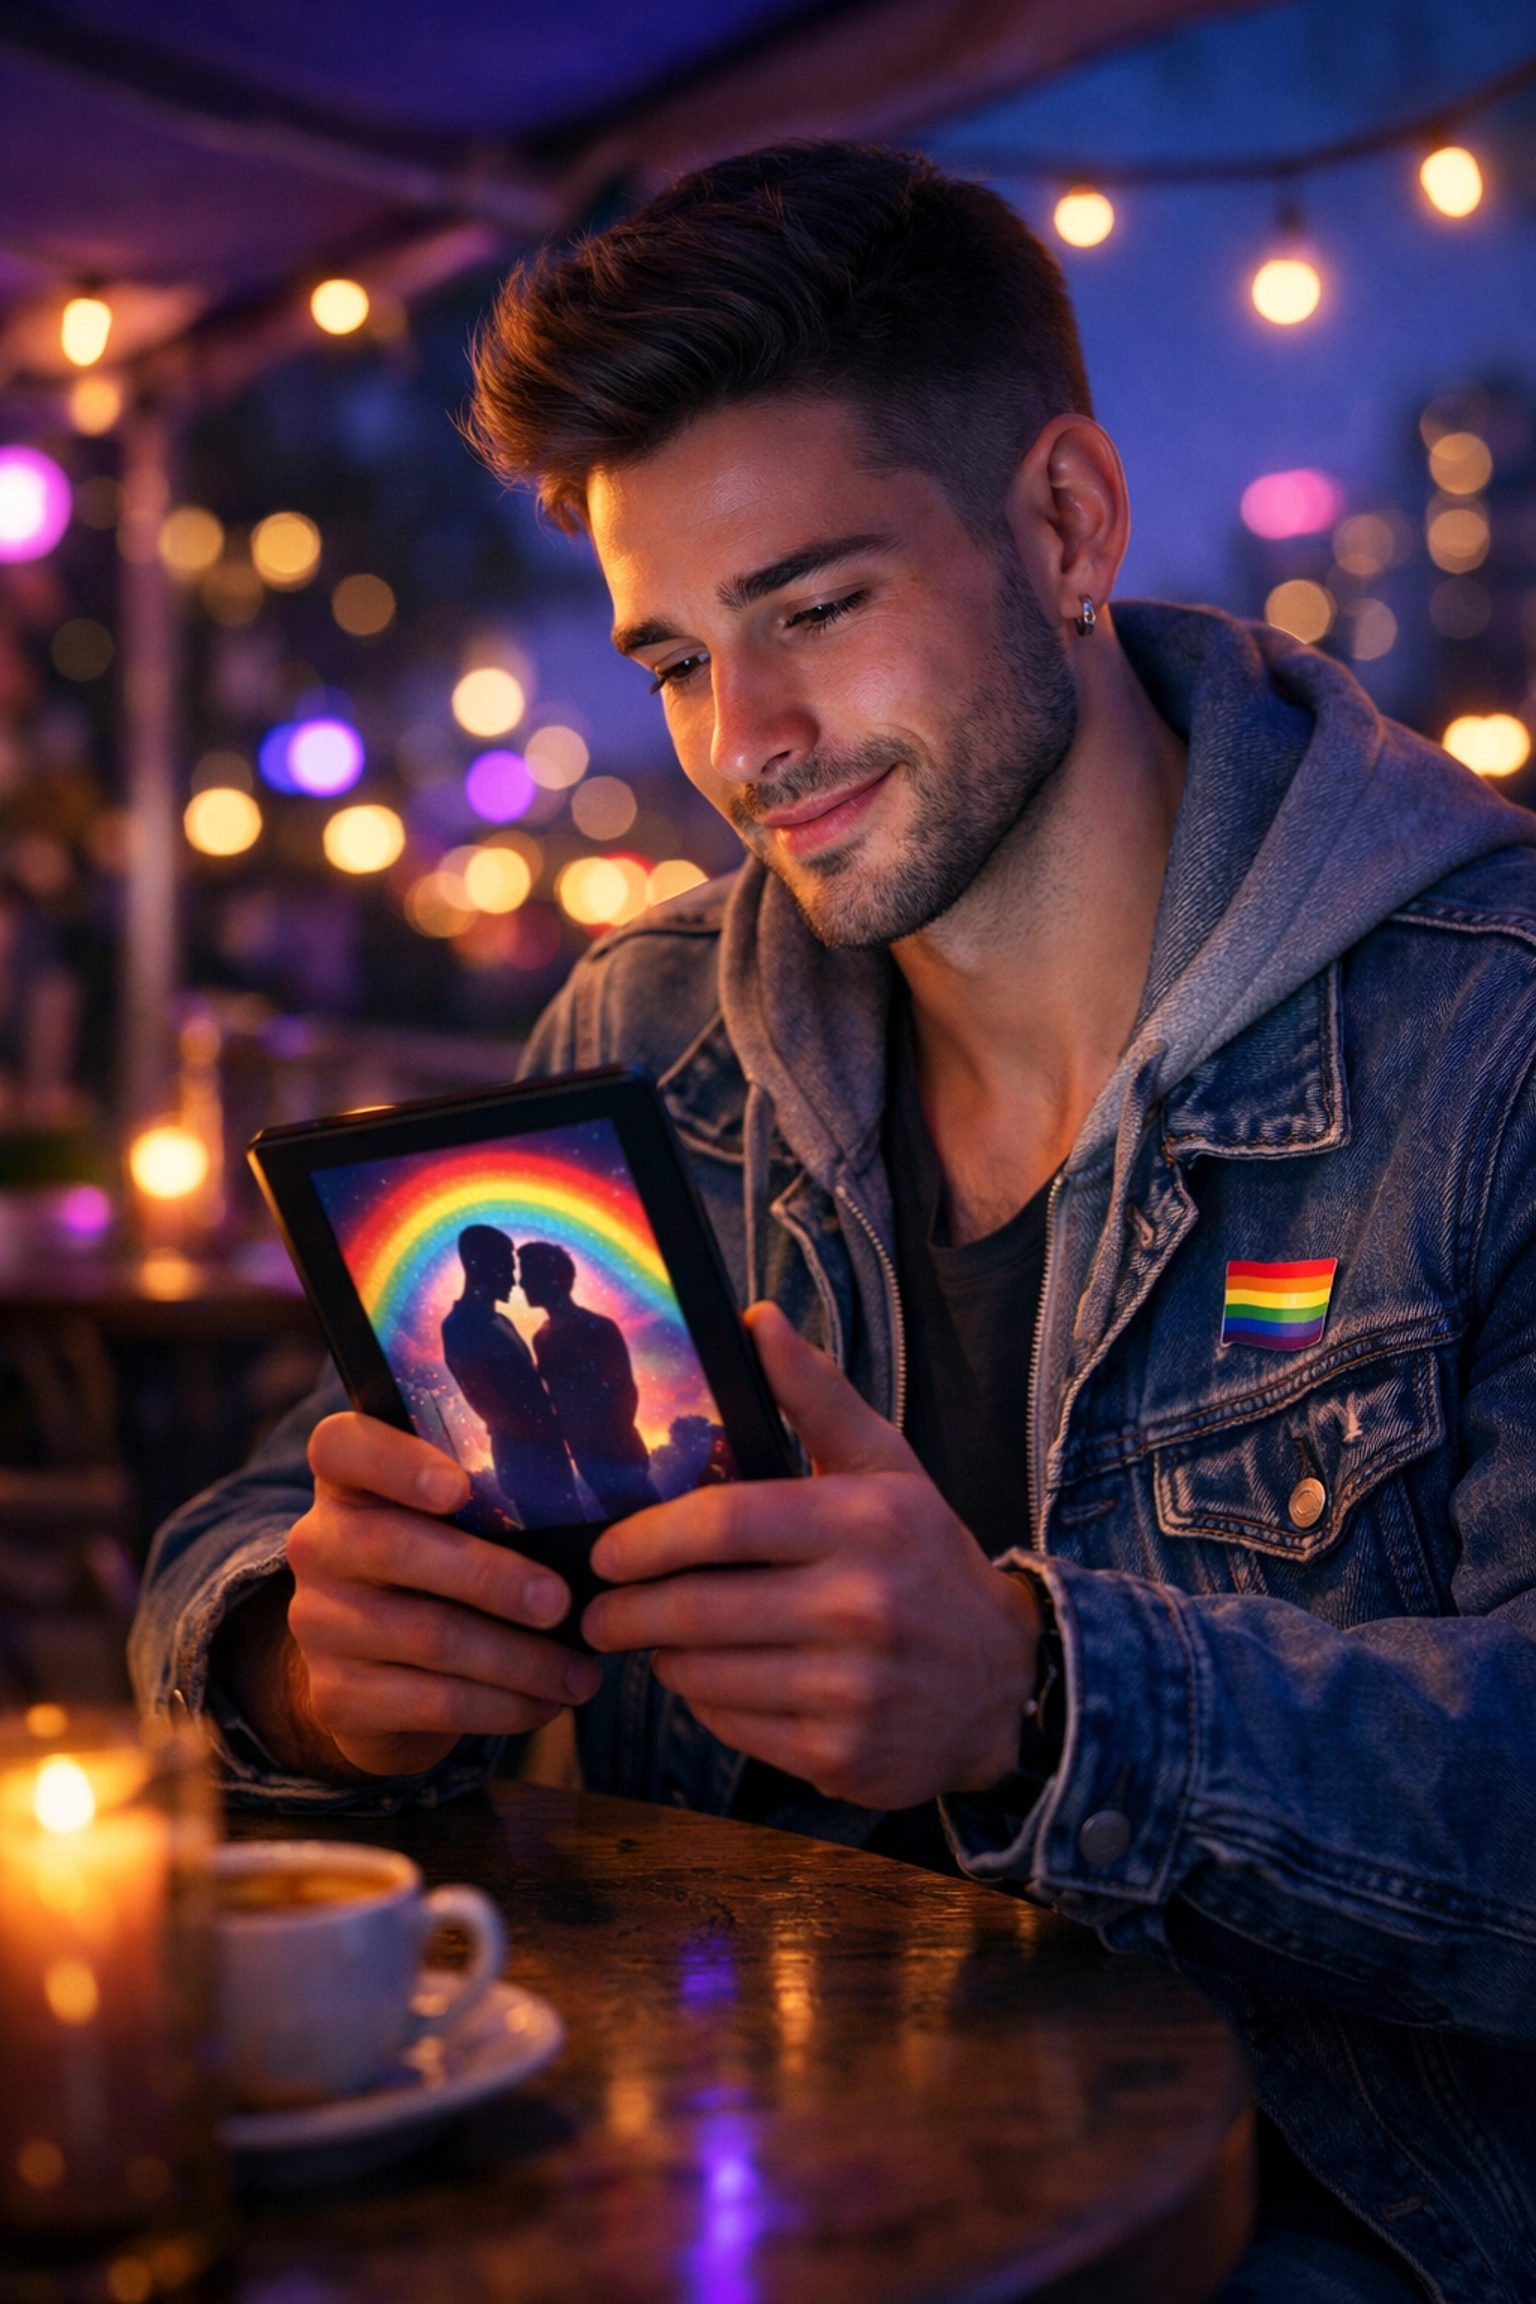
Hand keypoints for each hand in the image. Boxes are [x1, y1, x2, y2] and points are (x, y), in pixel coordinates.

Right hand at [280, 1413, 602, 1778]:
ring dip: (518, 1659)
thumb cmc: (441, 1571)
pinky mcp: (336, 1694)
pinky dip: (499, 1706)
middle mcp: (319, 1544)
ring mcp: (319, 1622)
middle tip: (561, 1602)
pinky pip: (429, 1700)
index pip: (341, 1446)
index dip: (395, 1462)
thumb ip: (498, 1494)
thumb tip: (611, 1482)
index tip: (459, 1486)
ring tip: (580, 1673)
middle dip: (491, 1577)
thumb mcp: (454, 1522)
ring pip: (427, 1635)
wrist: (376, 1672)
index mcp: (349, 1483)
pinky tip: (545, 1704)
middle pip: (395, 1548)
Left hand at [581, 1305, 1038, 1809]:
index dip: (648, 1538)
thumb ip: (817, 1396)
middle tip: (600, 1609)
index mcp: (866, 1522)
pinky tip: (715, 1679)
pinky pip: (730, 1725)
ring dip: (664, 1657)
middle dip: (628, 1611)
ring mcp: (851, 1688)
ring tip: (660, 1639)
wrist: (1006, 1686)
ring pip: (703, 1672)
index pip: (725, 1523)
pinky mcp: (839, 1754)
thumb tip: (757, 1321)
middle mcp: (861, 1606)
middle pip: (697, 1607)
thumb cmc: (927, 1562)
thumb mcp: (887, 1470)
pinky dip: (705, 1703)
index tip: (608, 1550)